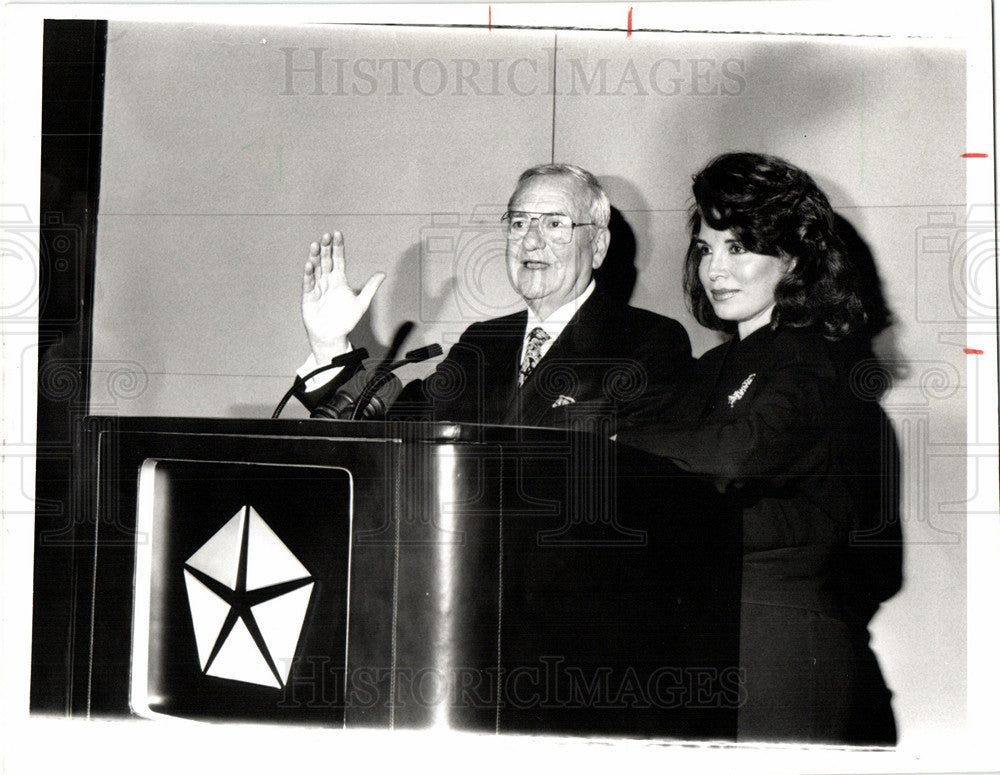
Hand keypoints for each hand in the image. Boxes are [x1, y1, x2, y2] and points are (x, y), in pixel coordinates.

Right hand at [302, 231, 385, 363]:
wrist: (333, 336)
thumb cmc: (346, 320)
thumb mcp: (362, 302)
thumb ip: (370, 287)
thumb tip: (382, 274)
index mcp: (339, 280)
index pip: (338, 259)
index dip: (338, 247)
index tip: (337, 234)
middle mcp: (327, 281)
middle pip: (326, 261)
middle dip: (326, 248)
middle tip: (326, 235)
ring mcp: (317, 288)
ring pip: (315, 269)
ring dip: (314, 257)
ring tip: (315, 245)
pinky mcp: (309, 297)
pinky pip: (309, 284)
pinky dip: (309, 275)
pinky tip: (309, 265)